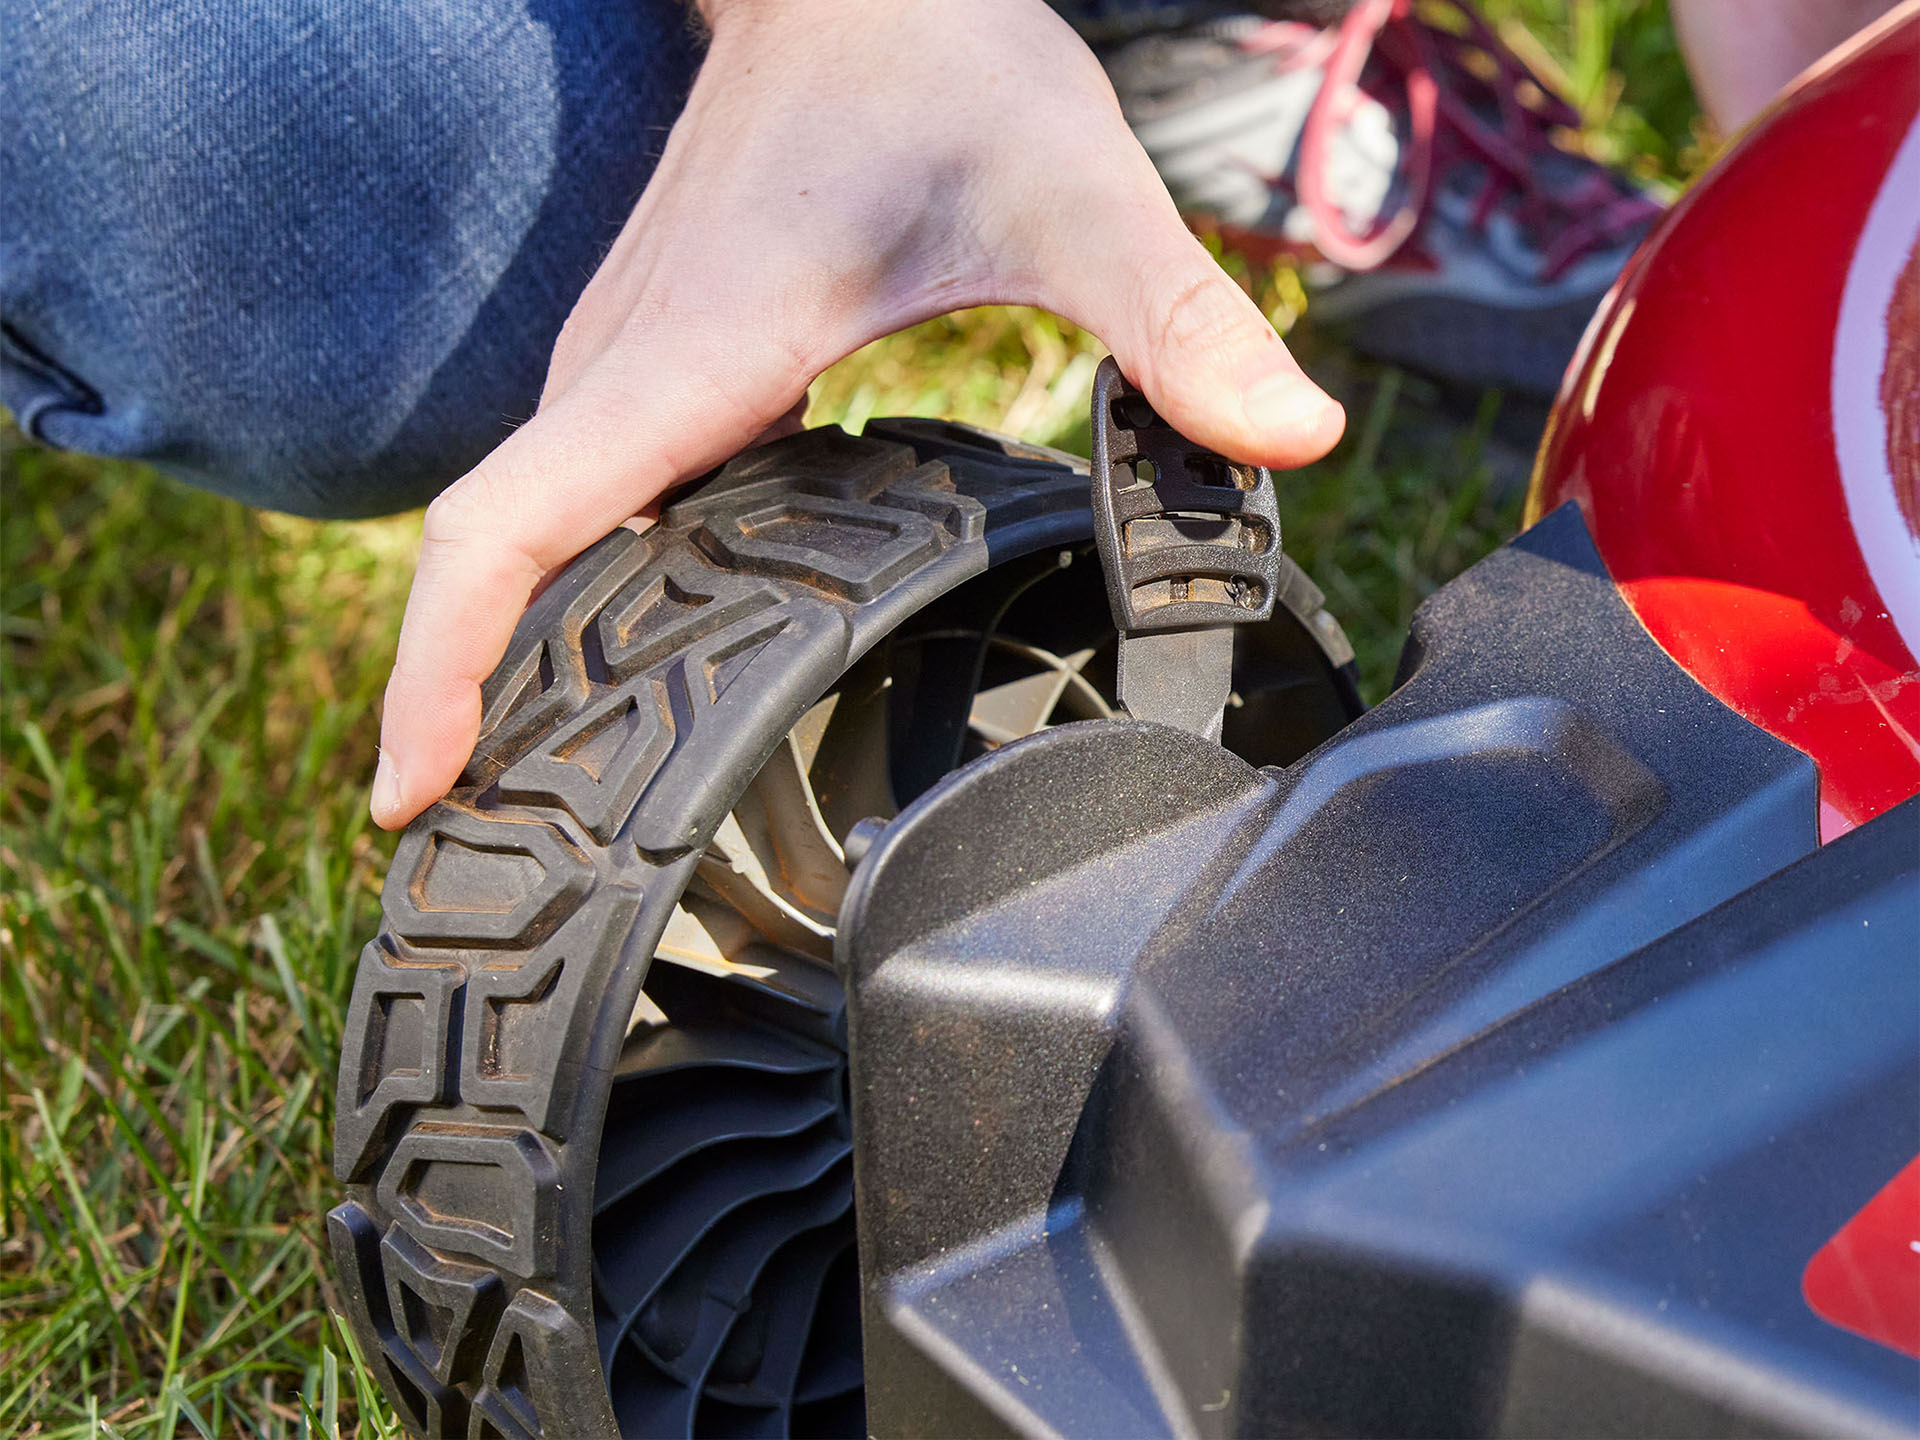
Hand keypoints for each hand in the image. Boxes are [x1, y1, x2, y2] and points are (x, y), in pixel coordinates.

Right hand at [370, 0, 1343, 829]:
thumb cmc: (935, 54)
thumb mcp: (1066, 187)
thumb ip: (1172, 322)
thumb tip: (1293, 441)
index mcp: (687, 358)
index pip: (506, 528)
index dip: (439, 669)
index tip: (410, 792)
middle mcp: (627, 376)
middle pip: (499, 570)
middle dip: (467, 716)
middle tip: (493, 876)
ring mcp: (629, 373)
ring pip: (533, 543)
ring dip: (515, 668)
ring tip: (542, 820)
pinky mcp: (659, 373)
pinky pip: (584, 508)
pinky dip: (581, 605)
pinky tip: (642, 683)